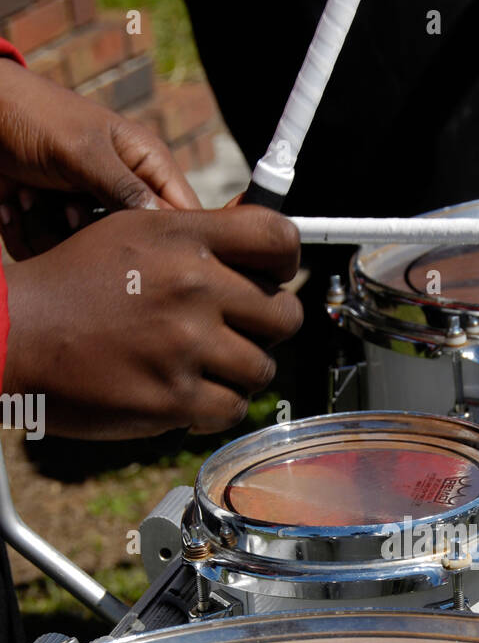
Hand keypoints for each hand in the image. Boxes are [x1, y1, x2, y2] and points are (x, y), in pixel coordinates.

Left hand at [0, 58, 199, 256]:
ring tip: (29, 196)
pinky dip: (25, 233)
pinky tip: (14, 202)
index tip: (133, 239)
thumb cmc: (31, 116)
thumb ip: (127, 189)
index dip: (173, 237)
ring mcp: (88, 212)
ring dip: (48, 232)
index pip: (186, 214)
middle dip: (90, 234)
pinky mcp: (56, 227)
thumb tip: (168, 227)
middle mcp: (122, 193)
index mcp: (147, 165)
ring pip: (88, 258)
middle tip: (65, 207)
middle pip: (132, 247)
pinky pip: (52, 256)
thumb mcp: (82, 149)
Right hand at [4, 206, 301, 438]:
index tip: (275, 279)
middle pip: (283, 314)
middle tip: (237, 334)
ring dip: (239, 373)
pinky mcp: (173, 397)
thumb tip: (267, 245)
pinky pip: (232, 409)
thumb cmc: (72, 284)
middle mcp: (191, 286)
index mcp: (182, 236)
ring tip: (202, 366)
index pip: (278, 240)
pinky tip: (186, 394)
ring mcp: (184, 344)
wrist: (14, 332)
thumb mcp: (131, 233)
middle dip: (267, 329)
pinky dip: (215, 408)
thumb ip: (198, 238)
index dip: (287, 264)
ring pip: (262, 368)